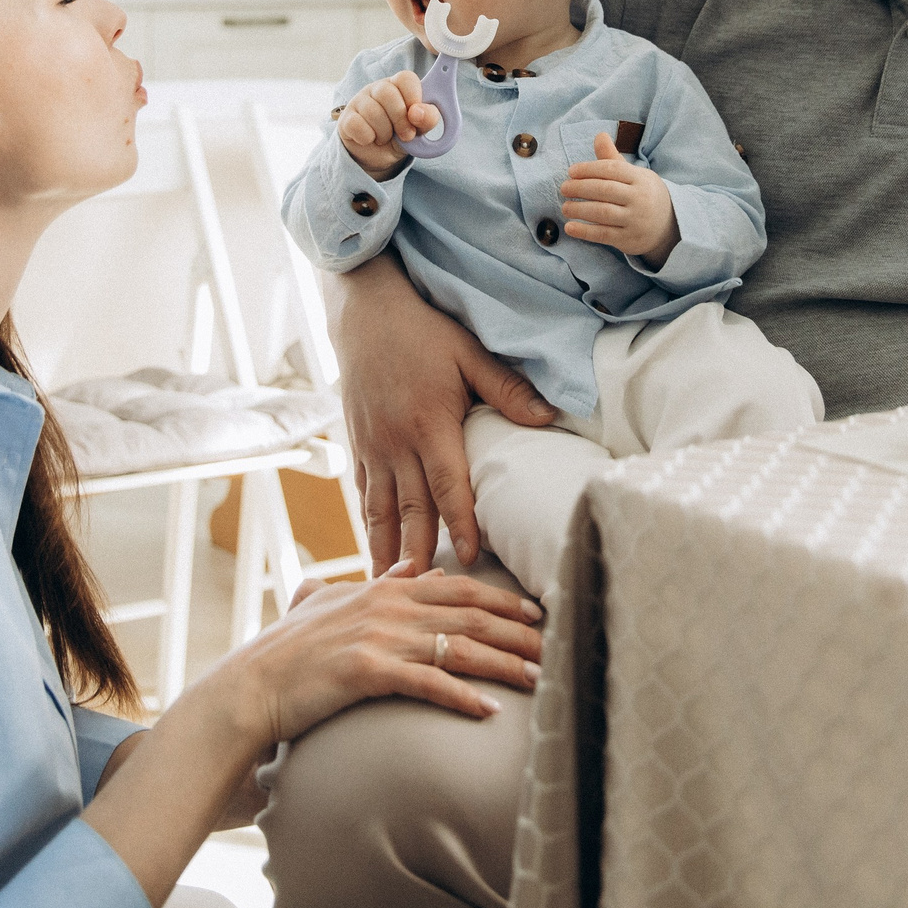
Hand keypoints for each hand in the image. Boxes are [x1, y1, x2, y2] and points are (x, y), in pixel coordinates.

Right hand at [81, 558, 543, 907]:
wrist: (251, 685)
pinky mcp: (367, 671)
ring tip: (541, 677)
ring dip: (505, 663)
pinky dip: (462, 696)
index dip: (501, 597)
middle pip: (469, 614)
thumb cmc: (289, 651)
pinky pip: (427, 683)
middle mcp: (386, 605)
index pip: (457, 586)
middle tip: (558, 641)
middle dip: (518, 629)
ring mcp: (378, 637)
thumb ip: (372, 583)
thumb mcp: (330, 603)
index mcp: (383, 588)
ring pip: (458, 647)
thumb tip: (406, 568)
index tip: (536, 609)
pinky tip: (490, 711)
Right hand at [335, 257, 556, 570]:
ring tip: (393, 589)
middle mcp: (396, 442)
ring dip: (388, 550)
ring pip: (381, 509)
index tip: (473, 560)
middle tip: (429, 598)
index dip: (461, 526)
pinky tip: (374, 548)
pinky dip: (369, 524)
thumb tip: (550, 416)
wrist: (364, 309)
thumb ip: (506, 389)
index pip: (448, 487)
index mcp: (429, 424)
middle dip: (421, 555)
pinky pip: (363, 492)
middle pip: (411, 511)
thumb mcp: (469, 351)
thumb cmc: (423, 329)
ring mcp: (372, 445)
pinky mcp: (357, 442)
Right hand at [339, 72, 438, 177]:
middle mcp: (377, 89)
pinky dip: (367, 137)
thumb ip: (428, 119)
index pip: (405, 78)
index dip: (413, 97)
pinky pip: (356, 124)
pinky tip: (369, 139)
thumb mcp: (420, 130)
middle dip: (400, 119)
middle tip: (406, 135)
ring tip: (385, 138)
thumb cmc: (401, 137)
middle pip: (387, 92)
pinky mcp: (346, 118)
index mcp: (398, 86)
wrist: (379, 157)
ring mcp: (359, 102)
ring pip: (372, 110)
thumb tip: (418, 112)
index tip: (416, 116)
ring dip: (384, 132)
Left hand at [561, 132, 677, 268]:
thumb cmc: (644, 195)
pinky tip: (570, 227)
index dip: (589, 169)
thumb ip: (613, 158)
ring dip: (579, 210)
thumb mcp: (635, 175)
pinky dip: (584, 231)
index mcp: (640, 178)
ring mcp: (635, 220)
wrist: (670, 226)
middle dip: (580, 188)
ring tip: (565, 207)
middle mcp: (640, 198)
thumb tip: (599, 135)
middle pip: (605, 190)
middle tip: (564, 188)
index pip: (611, 170)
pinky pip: (603, 234)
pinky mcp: (629, 239)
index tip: (571, 172)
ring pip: (602, 213)